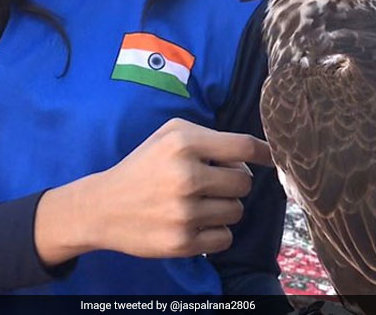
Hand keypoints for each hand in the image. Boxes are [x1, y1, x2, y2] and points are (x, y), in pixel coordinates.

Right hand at [41, 118, 272, 262]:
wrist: (103, 206)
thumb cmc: (144, 166)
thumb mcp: (169, 134)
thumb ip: (210, 137)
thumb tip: (256, 153)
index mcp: (183, 143)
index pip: (243, 146)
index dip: (264, 153)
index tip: (272, 158)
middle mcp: (186, 176)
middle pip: (244, 182)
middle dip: (233, 182)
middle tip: (212, 183)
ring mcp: (184, 211)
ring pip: (237, 211)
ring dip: (224, 208)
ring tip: (198, 203)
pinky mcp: (182, 242)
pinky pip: (225, 238)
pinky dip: (215, 232)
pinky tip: (194, 223)